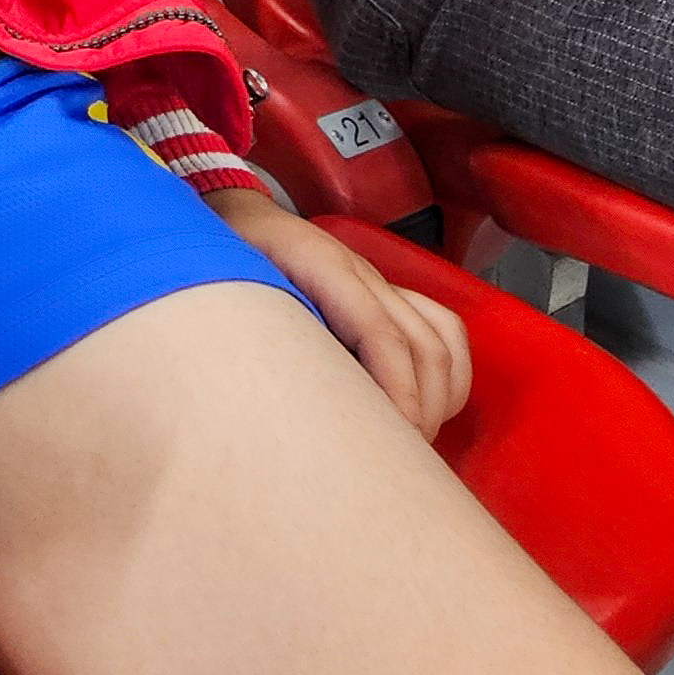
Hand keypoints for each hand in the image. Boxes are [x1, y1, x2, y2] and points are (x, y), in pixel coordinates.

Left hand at [209, 192, 472, 437]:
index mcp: (319, 268)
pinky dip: (449, 374)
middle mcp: (360, 274)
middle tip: (395, 459)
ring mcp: (378, 283)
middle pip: (421, 344)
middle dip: (420, 409)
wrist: (234, 215)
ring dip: (437, 398)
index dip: (396, 390)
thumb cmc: (225, 260)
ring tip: (410, 441)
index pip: (377, 332)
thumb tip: (265, 401)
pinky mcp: (386, 294)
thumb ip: (255, 335)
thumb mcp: (226, 290)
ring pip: (441, 339)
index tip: (397, 440)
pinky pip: (443, 328)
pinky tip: (429, 409)